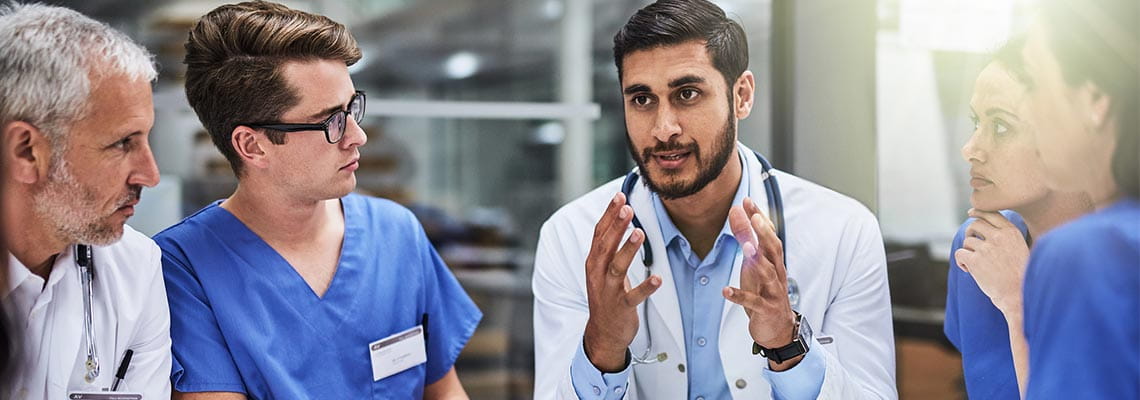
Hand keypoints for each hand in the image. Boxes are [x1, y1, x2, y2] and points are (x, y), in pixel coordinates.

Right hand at [582, 192, 661, 371]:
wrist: (603, 332)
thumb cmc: (607, 294)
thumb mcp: (603, 268)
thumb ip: (609, 245)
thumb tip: (619, 216)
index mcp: (594, 262)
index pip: (599, 233)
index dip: (609, 215)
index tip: (619, 196)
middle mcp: (597, 274)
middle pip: (605, 246)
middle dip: (616, 226)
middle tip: (627, 208)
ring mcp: (608, 291)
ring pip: (617, 268)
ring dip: (628, 250)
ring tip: (640, 232)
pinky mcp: (621, 307)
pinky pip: (633, 296)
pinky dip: (645, 287)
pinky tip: (657, 278)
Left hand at [723, 197, 797, 368]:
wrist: (778, 328)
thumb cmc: (766, 292)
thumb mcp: (756, 265)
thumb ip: (748, 241)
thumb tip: (739, 215)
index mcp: (774, 261)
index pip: (769, 234)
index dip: (760, 217)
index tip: (747, 201)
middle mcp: (776, 273)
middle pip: (773, 249)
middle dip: (764, 232)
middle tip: (753, 216)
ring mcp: (773, 291)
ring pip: (767, 273)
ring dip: (756, 260)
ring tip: (745, 247)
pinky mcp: (765, 309)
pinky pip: (753, 302)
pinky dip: (740, 296)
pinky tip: (725, 290)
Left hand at [954, 209, 1028, 314]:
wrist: (1018, 295)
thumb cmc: (1020, 275)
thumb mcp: (1020, 249)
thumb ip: (1006, 237)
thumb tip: (986, 226)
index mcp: (1011, 232)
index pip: (991, 213)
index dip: (979, 212)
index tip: (971, 213)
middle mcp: (998, 237)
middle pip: (975, 224)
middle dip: (971, 232)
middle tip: (972, 243)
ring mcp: (986, 248)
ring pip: (967, 241)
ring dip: (968, 251)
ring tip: (976, 264)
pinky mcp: (975, 261)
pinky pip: (960, 254)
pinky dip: (961, 262)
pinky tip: (968, 270)